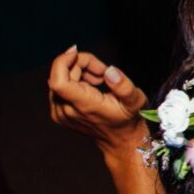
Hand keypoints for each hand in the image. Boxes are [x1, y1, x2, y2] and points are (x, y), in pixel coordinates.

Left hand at [46, 45, 149, 160]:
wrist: (120, 141)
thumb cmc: (128, 119)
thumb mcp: (135, 101)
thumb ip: (123, 86)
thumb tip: (109, 71)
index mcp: (84, 106)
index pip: (58, 81)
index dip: (63, 61)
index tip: (76, 52)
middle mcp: (67, 111)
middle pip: (62, 74)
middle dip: (81, 64)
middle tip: (103, 71)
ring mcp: (60, 113)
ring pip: (59, 79)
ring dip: (77, 72)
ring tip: (99, 80)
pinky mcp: (58, 113)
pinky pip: (59, 87)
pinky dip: (73, 80)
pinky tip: (90, 86)